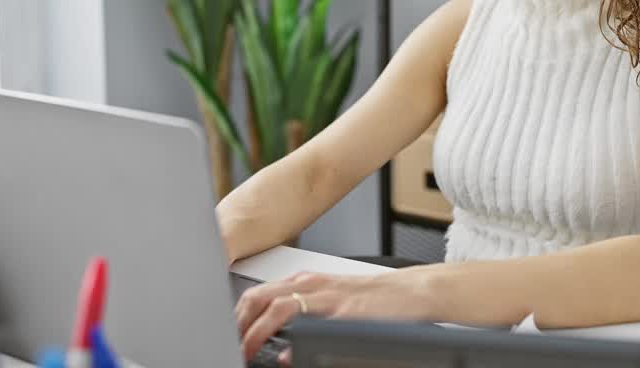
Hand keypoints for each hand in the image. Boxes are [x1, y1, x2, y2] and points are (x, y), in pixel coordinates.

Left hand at [234, 270, 432, 363]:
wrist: (411, 294)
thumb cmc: (374, 305)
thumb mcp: (333, 312)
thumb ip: (304, 326)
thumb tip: (282, 355)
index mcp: (305, 283)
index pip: (259, 296)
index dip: (238, 317)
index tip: (228, 337)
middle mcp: (310, 283)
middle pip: (257, 297)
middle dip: (237, 323)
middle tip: (228, 346)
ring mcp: (324, 294)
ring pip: (273, 304)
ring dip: (252, 330)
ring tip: (244, 351)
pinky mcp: (339, 309)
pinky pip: (302, 316)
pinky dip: (282, 332)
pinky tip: (278, 351)